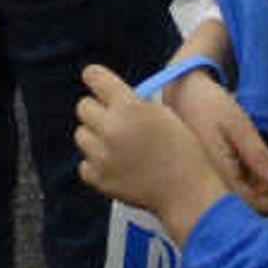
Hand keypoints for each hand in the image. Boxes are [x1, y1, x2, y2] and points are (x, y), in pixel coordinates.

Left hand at [75, 65, 233, 240]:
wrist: (186, 191)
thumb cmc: (182, 149)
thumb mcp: (162, 113)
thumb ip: (132, 102)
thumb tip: (108, 96)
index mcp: (129, 106)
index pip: (93, 76)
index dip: (96, 78)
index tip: (98, 82)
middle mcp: (110, 128)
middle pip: (83, 106)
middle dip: (97, 109)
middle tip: (114, 119)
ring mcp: (102, 155)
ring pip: (81, 134)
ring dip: (95, 136)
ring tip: (118, 144)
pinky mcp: (99, 179)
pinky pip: (84, 163)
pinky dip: (96, 163)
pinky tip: (116, 164)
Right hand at [161, 63, 267, 215]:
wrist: (183, 92)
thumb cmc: (209, 105)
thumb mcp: (238, 127)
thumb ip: (259, 156)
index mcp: (216, 175)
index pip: (248, 203)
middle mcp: (210, 181)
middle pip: (246, 199)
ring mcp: (209, 175)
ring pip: (242, 188)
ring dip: (264, 177)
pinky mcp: (211, 168)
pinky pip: (234, 179)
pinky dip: (253, 170)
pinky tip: (265, 154)